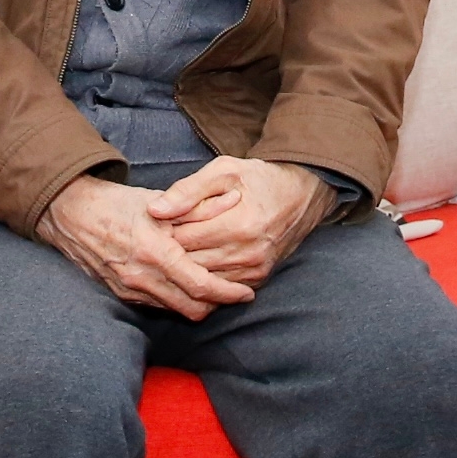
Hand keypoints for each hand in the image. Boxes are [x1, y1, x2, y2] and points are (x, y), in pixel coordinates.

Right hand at [40, 176, 253, 317]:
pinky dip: (177, 301)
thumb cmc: (117, 204)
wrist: (70, 215)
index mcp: (155, 252)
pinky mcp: (121, 295)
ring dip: (199, 304)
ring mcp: (130, 290)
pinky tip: (186, 288)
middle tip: (236, 294)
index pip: (201, 286)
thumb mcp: (160, 202)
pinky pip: (158, 306)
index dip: (228, 293)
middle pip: (192, 307)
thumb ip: (199, 208)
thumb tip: (235, 200)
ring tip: (216, 291)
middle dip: (218, 304)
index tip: (247, 293)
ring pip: (176, 310)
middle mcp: (142, 278)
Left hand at [148, 157, 331, 287]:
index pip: (183, 239)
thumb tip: (154, 210)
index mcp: (239, 224)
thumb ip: (187, 190)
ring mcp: (255, 269)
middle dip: (172, 250)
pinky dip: (206, 276)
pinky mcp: (259, 278)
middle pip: (190, 263)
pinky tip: (198, 261)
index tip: (161, 221)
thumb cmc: (259, 178)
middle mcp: (248, 252)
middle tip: (164, 235)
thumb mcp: (224, 170)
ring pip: (203, 279)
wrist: (302, 194)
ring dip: (187, 265)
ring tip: (181, 246)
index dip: (165, 230)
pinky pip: (221, 287)